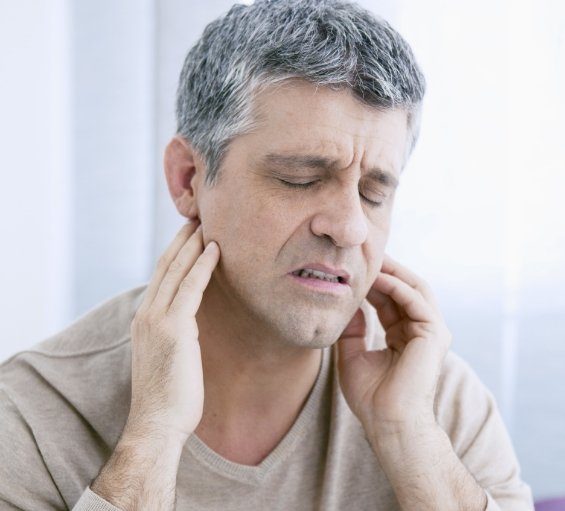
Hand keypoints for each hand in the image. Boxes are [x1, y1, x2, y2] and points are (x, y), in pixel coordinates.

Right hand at [126, 220, 219, 442]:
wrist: (156, 423)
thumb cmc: (167, 395)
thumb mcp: (168, 356)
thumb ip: (175, 332)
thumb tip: (191, 321)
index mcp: (144, 319)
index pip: (160, 276)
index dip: (174, 252)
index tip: (189, 235)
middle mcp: (146, 313)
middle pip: (165, 266)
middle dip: (182, 240)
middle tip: (197, 218)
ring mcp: (157, 319)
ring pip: (177, 270)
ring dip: (193, 245)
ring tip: (207, 224)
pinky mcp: (173, 328)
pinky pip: (191, 288)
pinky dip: (203, 266)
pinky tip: (215, 250)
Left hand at [336, 253, 451, 438]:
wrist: (388, 424)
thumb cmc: (371, 398)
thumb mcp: (351, 356)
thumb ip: (352, 329)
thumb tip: (347, 304)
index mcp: (403, 335)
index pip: (389, 299)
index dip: (372, 281)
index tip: (351, 267)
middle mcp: (420, 330)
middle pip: (403, 288)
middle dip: (384, 269)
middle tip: (362, 253)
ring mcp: (431, 331)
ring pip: (413, 288)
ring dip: (391, 271)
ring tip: (369, 258)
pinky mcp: (435, 333)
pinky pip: (415, 299)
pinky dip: (396, 285)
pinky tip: (376, 277)